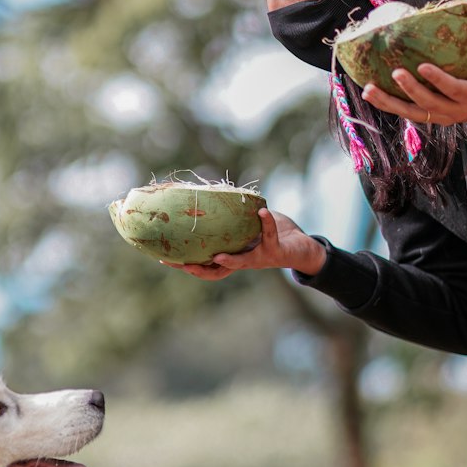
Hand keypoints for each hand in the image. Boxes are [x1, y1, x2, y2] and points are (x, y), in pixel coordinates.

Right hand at [160, 208, 325, 280]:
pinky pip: (270, 236)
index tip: (163, 258)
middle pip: (216, 272)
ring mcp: (260, 258)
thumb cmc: (272, 232)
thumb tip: (204, 194)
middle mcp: (243, 261)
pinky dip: (266, 224)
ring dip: (230, 261)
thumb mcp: (246, 224)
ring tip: (219, 256)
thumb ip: (229, 216)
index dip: (184, 264)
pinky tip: (261, 212)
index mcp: (233, 256)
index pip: (204, 265)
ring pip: (242, 264)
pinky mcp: (277, 251)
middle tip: (182, 263)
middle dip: (198, 269)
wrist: (303, 247)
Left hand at [360, 3, 466, 127]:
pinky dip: (388, 106)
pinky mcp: (431, 118)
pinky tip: (370, 93)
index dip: (439, 81)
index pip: (456, 90)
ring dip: (389, 103)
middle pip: (430, 105)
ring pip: (413, 114)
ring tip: (369, 89)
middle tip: (395, 72)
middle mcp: (456, 111)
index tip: (422, 66)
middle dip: (411, 91)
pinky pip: (407, 114)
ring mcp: (442, 117)